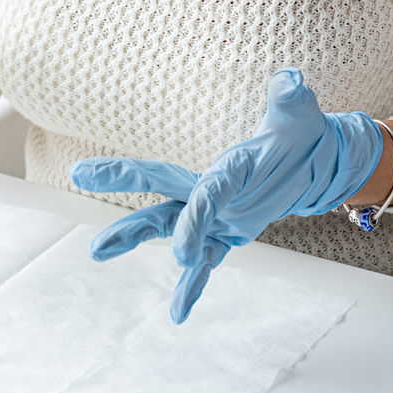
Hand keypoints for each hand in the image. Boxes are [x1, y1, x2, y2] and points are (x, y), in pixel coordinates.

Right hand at [70, 67, 382, 322]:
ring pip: (166, 224)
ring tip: (96, 249)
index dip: (198, 213)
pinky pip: (206, 261)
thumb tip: (290, 80)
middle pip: (162, 186)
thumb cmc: (299, 130)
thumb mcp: (301, 113)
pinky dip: (191, 287)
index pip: (209, 189)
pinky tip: (177, 313)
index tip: (183, 248)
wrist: (311, 155)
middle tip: (80, 174)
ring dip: (132, 236)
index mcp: (231, 165)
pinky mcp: (228, 232)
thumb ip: (292, 98)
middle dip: (122, 181)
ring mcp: (215, 212)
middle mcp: (212, 186)